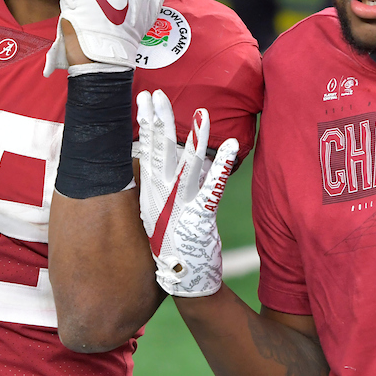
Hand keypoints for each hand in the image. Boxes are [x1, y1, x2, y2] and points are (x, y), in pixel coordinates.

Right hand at [136, 90, 238, 296]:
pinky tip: (232, 146)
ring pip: (187, 164)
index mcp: (151, 192)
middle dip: (158, 122)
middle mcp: (161, 196)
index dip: (146, 124)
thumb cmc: (174, 242)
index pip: (146, 151)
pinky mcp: (199, 217)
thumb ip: (163, 183)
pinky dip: (223, 165)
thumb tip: (166, 158)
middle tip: (155, 94)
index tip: (143, 99)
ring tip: (201, 112)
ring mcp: (179, 206)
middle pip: (159, 152)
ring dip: (195, 137)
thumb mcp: (159, 210)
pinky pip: (213, 186)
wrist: (184, 281)